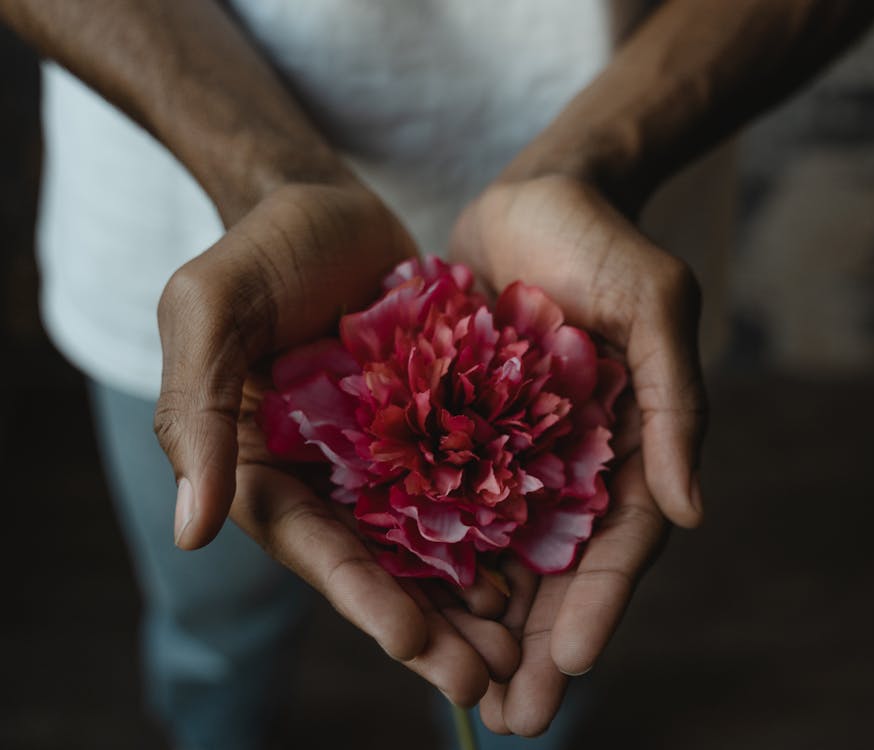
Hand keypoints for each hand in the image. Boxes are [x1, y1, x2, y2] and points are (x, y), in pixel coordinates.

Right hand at [154, 179, 517, 703]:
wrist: (326, 203)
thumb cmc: (258, 250)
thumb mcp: (209, 310)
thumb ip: (198, 413)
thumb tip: (195, 531)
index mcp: (265, 467)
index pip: (315, 546)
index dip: (362, 596)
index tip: (411, 643)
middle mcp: (329, 476)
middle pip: (383, 564)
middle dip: (430, 626)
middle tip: (485, 680)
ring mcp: (386, 455)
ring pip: (435, 540)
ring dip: (473, 597)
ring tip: (523, 646)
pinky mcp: (436, 424)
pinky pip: (472, 483)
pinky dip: (500, 528)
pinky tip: (539, 565)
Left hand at [449, 174, 705, 733]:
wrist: (538, 195)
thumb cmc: (607, 243)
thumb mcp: (658, 306)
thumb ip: (676, 402)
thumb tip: (693, 513)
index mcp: (631, 449)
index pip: (622, 543)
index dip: (602, 605)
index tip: (572, 664)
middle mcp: (573, 466)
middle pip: (559, 572)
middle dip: (540, 647)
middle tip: (514, 718)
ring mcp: (516, 456)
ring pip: (499, 556)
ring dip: (483, 627)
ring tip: (459, 693)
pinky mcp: (460, 433)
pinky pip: (443, 505)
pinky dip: (431, 560)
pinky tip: (407, 608)